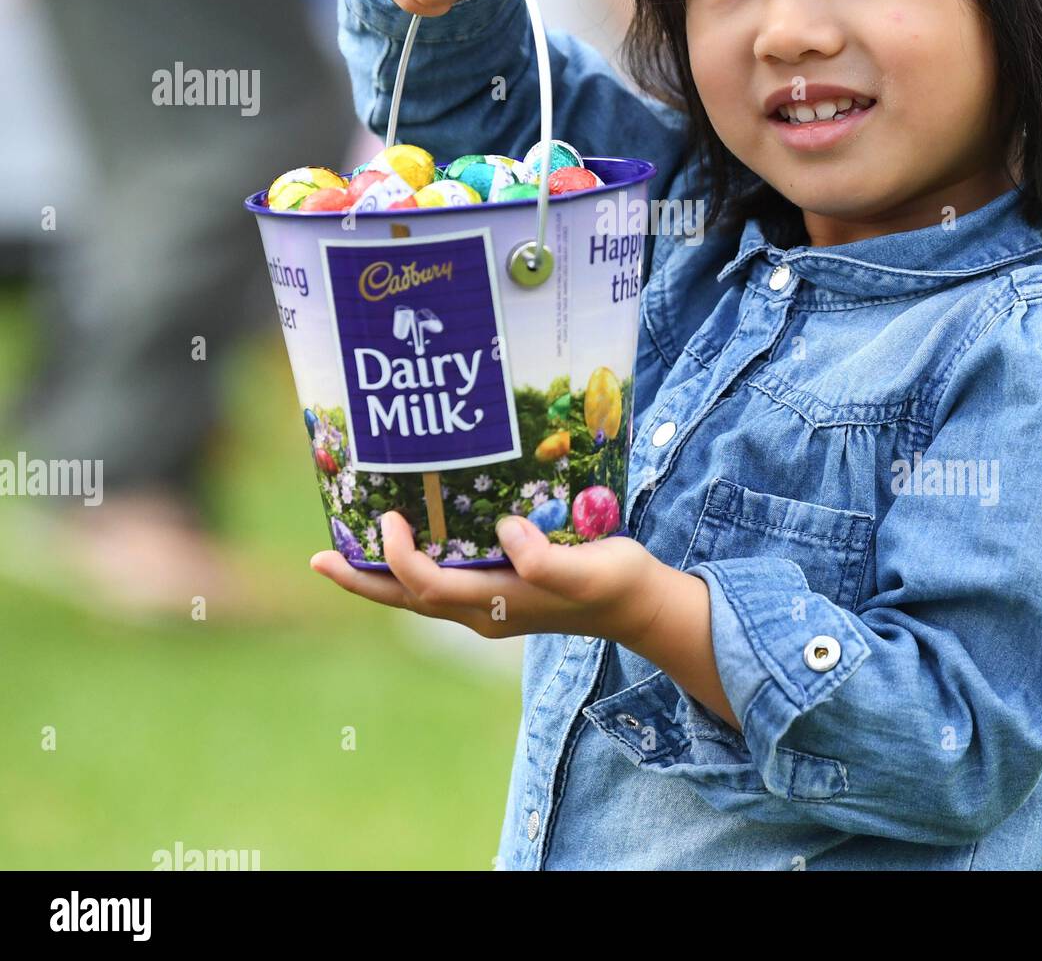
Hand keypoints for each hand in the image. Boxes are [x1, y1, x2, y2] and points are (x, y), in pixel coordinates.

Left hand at [310, 511, 666, 644]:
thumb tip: (505, 532)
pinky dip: (410, 565)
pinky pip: (439, 581)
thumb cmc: (615, 583)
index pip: (428, 586)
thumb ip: (547, 562)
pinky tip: (407, 539)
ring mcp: (488, 604)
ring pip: (418, 593)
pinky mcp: (499, 590)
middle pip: (405, 599)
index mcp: (496, 606)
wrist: (639, 604)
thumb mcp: (590, 571)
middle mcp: (481, 611)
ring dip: (378, 575)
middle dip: (361, 580)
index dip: (401, 555)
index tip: (391, 516)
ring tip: (341, 552)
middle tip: (317, 559)